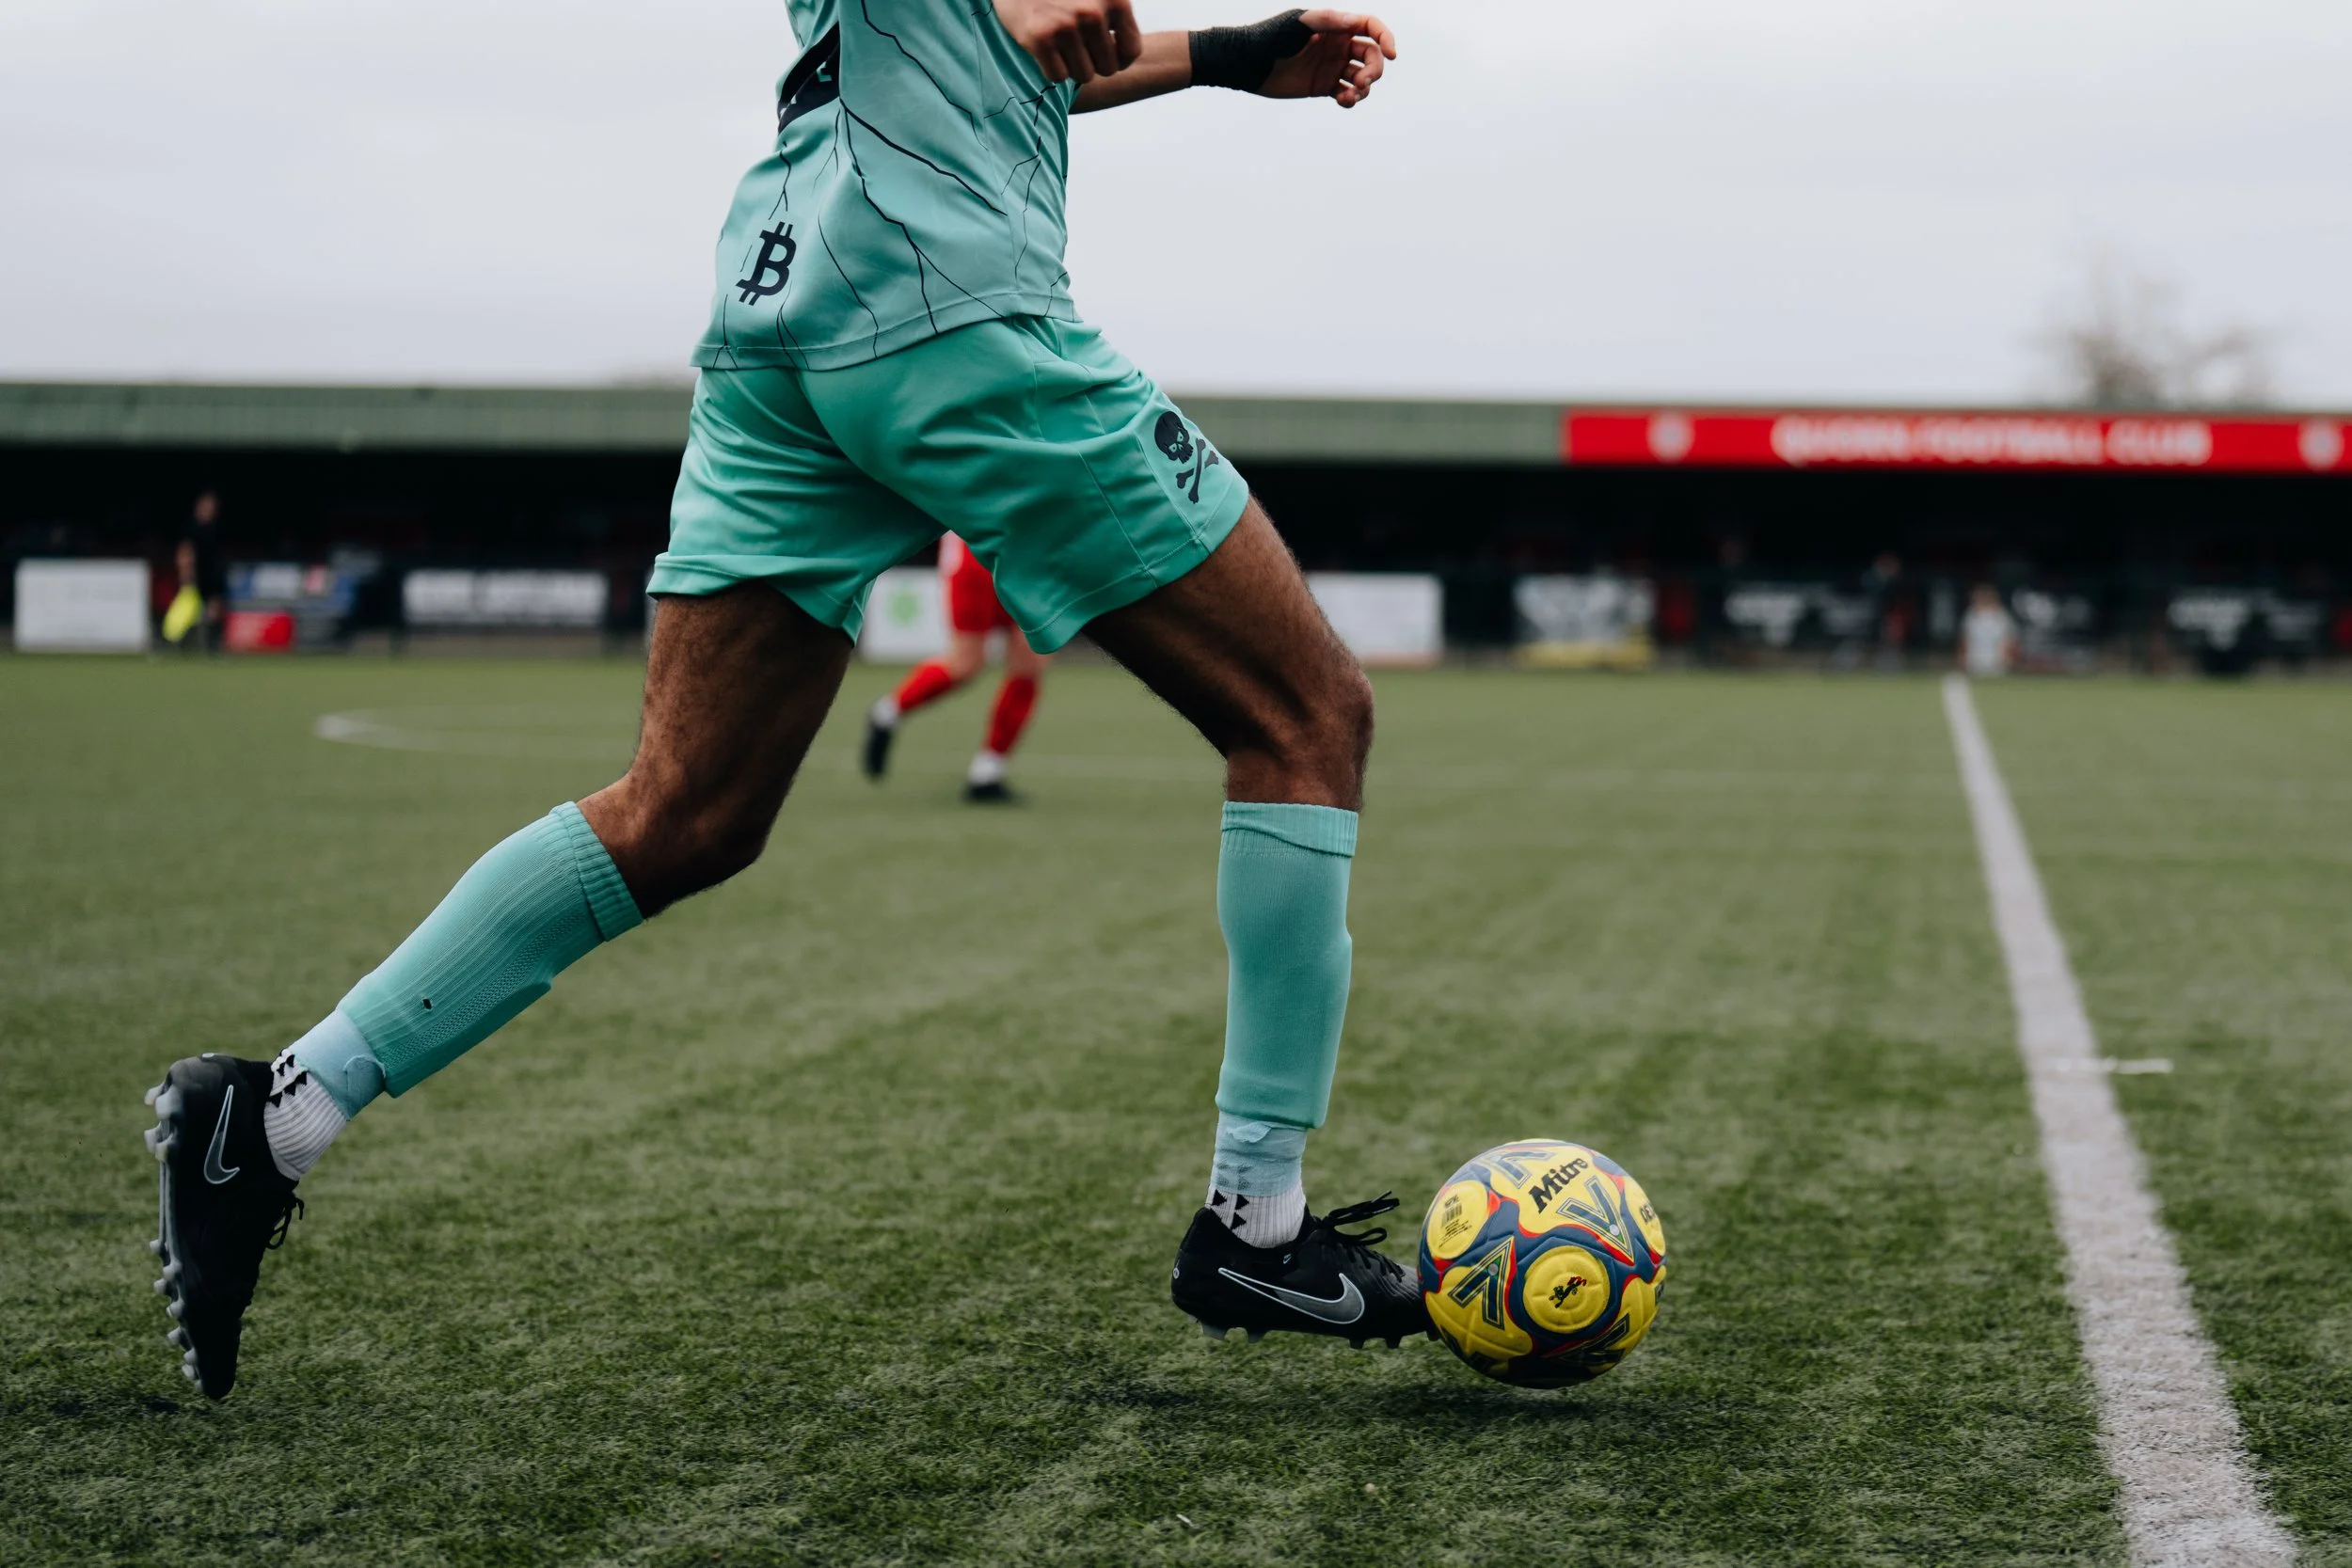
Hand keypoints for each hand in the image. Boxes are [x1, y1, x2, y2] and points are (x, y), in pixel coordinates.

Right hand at [995, 0, 1145, 84]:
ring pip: (1084, 75)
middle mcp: (1093, 13)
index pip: (1131, 51)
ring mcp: (1067, 27)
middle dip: (1093, 62)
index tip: (1105, 52)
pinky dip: (1050, 67)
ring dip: (1072, 65)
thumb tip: (1125, 58)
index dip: (1119, 58)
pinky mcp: (1041, 38)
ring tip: (1059, 42)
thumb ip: (1114, 17)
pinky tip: (1044, 46)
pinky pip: (1058, 76)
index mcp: (1115, 0)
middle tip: (1076, 44)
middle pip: (1107, 69)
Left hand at [1255, 9, 1395, 106]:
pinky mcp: (1323, 86)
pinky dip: (1350, 99)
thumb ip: (1328, 21)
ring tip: (1350, 96)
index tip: (1392, 54)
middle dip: (1374, 70)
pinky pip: (1346, 93)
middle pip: (1371, 56)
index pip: (1370, 28)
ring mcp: (1332, 66)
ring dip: (1364, 88)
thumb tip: (1355, 21)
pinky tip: (1343, 101)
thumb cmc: (1271, 37)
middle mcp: (1337, 45)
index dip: (1385, 38)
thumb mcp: (1299, 24)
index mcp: (1336, 26)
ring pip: (1361, 77)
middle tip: (1362, 82)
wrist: (1249, 63)